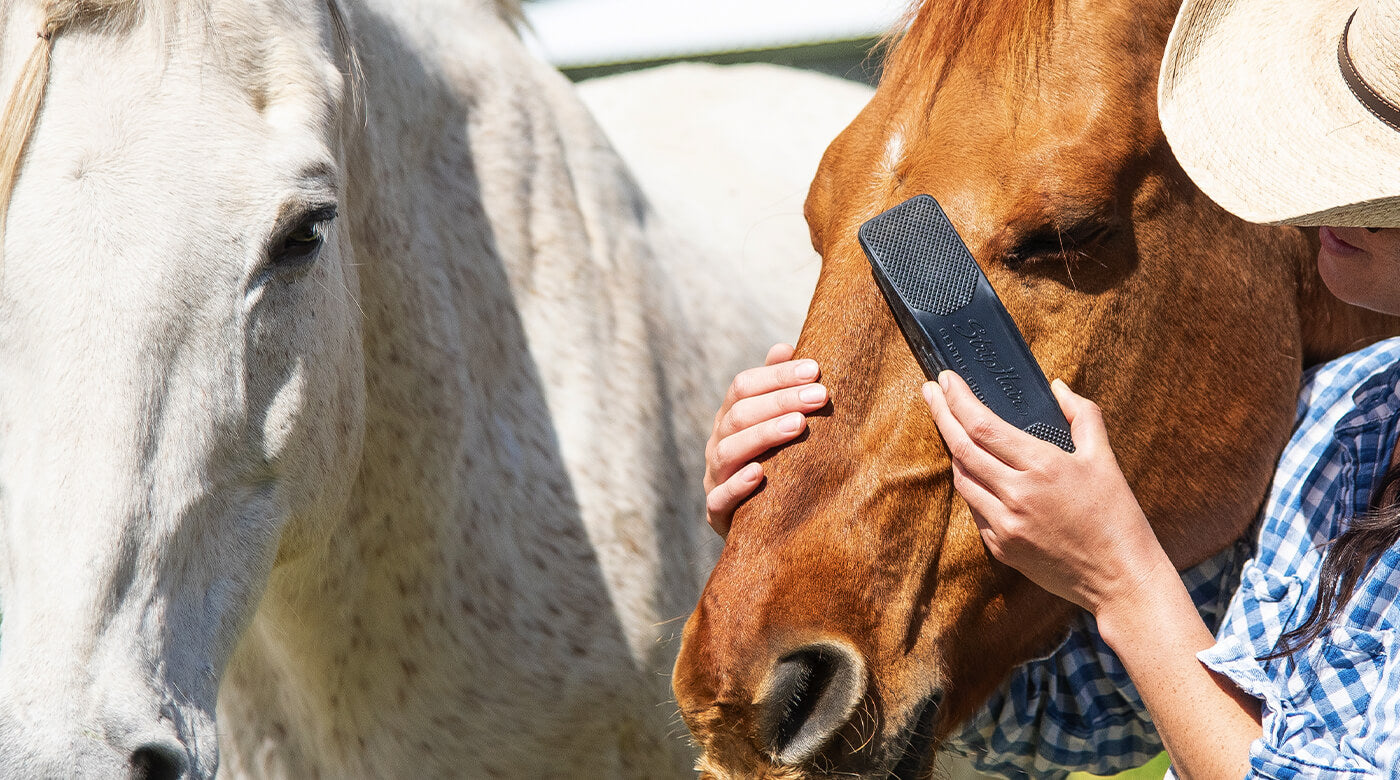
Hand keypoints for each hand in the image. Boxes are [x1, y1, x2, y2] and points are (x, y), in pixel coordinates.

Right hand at [704, 344, 827, 535]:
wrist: (763, 525)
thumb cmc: (776, 463)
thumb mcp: (776, 424)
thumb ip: (777, 387)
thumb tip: (784, 347)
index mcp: (730, 417)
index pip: (744, 386)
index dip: (777, 376)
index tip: (815, 369)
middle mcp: (718, 443)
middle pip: (739, 414)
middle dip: (781, 401)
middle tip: (820, 396)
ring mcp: (715, 477)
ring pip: (729, 451)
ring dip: (764, 435)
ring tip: (799, 425)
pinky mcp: (718, 513)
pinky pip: (719, 498)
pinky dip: (737, 485)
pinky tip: (760, 474)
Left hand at [921, 371, 1172, 617]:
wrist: (1119, 578)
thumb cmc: (1116, 515)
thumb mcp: (1104, 458)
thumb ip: (1082, 415)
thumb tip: (1057, 387)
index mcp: (1043, 466)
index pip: (983, 426)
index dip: (957, 400)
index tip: (945, 379)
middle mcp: (1018, 495)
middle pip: (962, 448)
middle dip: (941, 414)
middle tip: (929, 391)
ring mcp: (1005, 525)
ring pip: (962, 480)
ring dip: (953, 451)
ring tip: (950, 428)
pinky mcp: (1001, 548)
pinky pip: (974, 510)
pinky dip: (972, 487)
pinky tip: (975, 473)